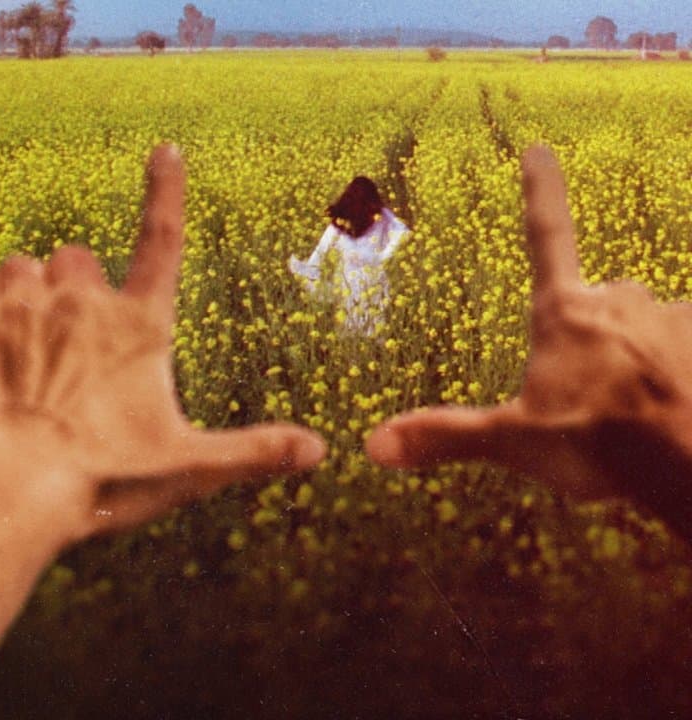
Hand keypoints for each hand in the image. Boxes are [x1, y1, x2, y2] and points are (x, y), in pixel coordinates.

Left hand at [0, 145, 326, 540]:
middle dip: (74, 291)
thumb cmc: (100, 476)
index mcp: (140, 326)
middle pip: (78, 260)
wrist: (8, 487)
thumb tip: (319, 451)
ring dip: (24, 296)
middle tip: (66, 348)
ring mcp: (26, 300)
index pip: (162, 240)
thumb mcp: (186, 467)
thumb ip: (252, 452)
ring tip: (21, 353)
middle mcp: (84, 299)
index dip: (166, 191)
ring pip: (24, 267)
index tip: (166, 151)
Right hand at [367, 146, 691, 533]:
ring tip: (636, 416)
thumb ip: (447, 435)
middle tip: (592, 397)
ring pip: (650, 331)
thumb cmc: (597, 441)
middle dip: (596, 338)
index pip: (546, 235)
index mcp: (564, 313)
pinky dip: (678, 377)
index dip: (541, 190)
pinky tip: (670, 413)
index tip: (539, 149)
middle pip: (601, 305)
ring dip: (641, 361)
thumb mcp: (514, 442)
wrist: (685, 457)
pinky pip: (687, 353)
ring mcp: (674, 320)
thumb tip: (376, 444)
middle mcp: (622, 302)